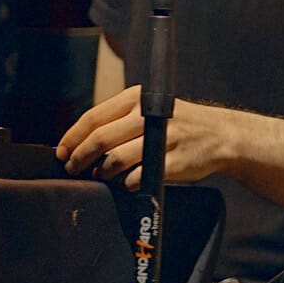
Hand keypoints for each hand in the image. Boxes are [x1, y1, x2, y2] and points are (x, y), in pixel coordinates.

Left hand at [54, 84, 238, 186]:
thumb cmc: (178, 125)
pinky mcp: (173, 161)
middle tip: (72, 168)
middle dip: (80, 157)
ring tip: (101, 176)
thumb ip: (119, 121)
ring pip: (116, 159)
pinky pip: (137, 176)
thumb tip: (80, 142)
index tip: (62, 151)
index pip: (94, 117)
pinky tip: (127, 182)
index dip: (73, 137)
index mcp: (138, 99)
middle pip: (101, 139)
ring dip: (102, 172)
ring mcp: (163, 139)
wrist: (221, 135)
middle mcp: (149, 115)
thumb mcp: (150, 109)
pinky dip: (126, 183)